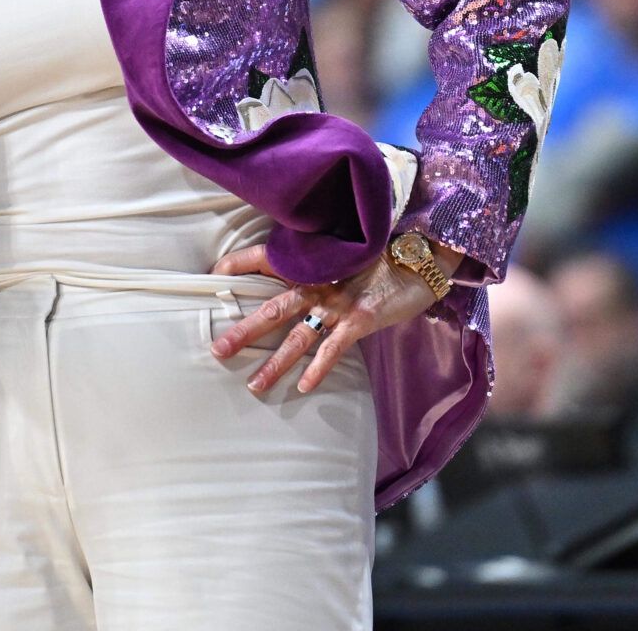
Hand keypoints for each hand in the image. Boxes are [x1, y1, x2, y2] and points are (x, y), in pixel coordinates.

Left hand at [208, 242, 446, 394]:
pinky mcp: (362, 318)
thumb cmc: (383, 252)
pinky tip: (303, 387)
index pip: (266, 258)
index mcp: (312, 260)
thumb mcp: (344, 250)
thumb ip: (319, 261)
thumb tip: (293, 271)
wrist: (424, 253)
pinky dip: (319, 369)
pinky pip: (334, 348)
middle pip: (272, 308)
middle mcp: (319, 281)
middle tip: (216, 350)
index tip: (213, 275)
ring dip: (275, 363)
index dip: (238, 264)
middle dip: (243, 331)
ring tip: (253, 385)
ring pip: (298, 336)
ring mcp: (339, 301)